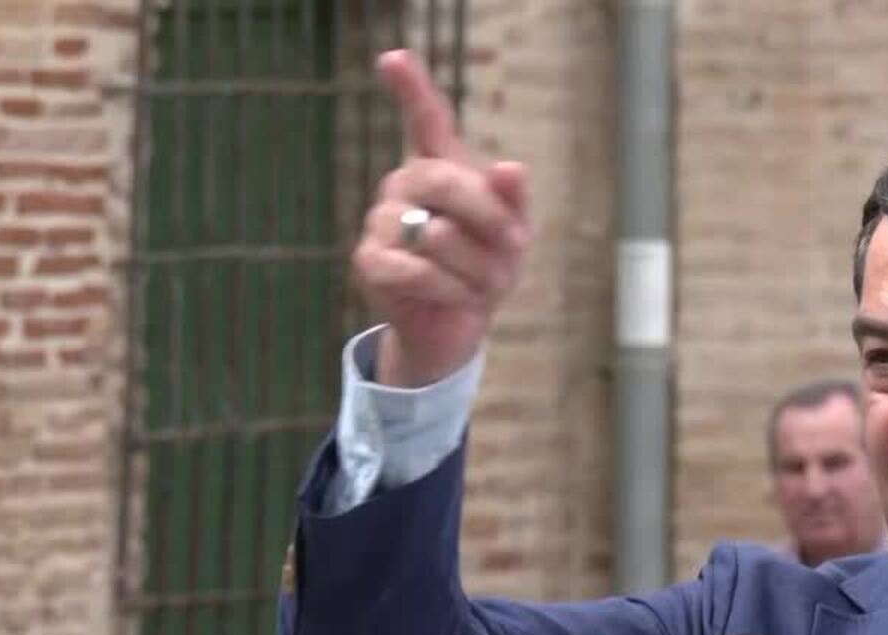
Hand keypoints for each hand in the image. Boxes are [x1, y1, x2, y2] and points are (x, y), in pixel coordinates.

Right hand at [351, 50, 528, 386]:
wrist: (460, 324)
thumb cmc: (487, 266)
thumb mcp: (513, 234)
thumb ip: (514, 201)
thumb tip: (512, 168)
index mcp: (439, 167)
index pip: (424, 119)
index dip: (411, 87)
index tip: (394, 57)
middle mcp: (404, 184)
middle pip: (442, 179)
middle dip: (489, 217)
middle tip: (517, 246)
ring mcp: (381, 220)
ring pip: (436, 234)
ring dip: (477, 267)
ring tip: (485, 284)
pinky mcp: (370, 261)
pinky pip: (415, 269)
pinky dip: (450, 289)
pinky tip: (458, 296)